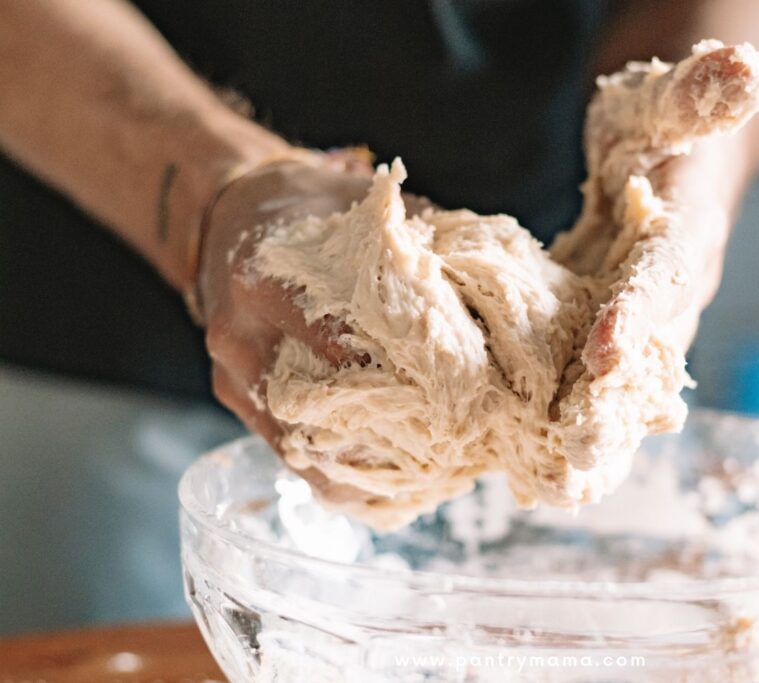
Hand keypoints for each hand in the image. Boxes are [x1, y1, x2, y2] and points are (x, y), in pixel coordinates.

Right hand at [196, 150, 426, 501]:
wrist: (227, 212)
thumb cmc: (307, 208)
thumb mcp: (361, 209)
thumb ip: (419, 243)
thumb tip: (492, 279)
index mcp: (267, 282)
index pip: (338, 341)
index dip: (401, 368)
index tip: (458, 390)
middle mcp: (241, 336)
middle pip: (321, 403)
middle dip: (392, 429)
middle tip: (458, 448)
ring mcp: (233, 376)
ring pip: (302, 445)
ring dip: (367, 470)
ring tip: (433, 484)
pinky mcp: (237, 399)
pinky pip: (288, 452)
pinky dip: (338, 477)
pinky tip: (390, 493)